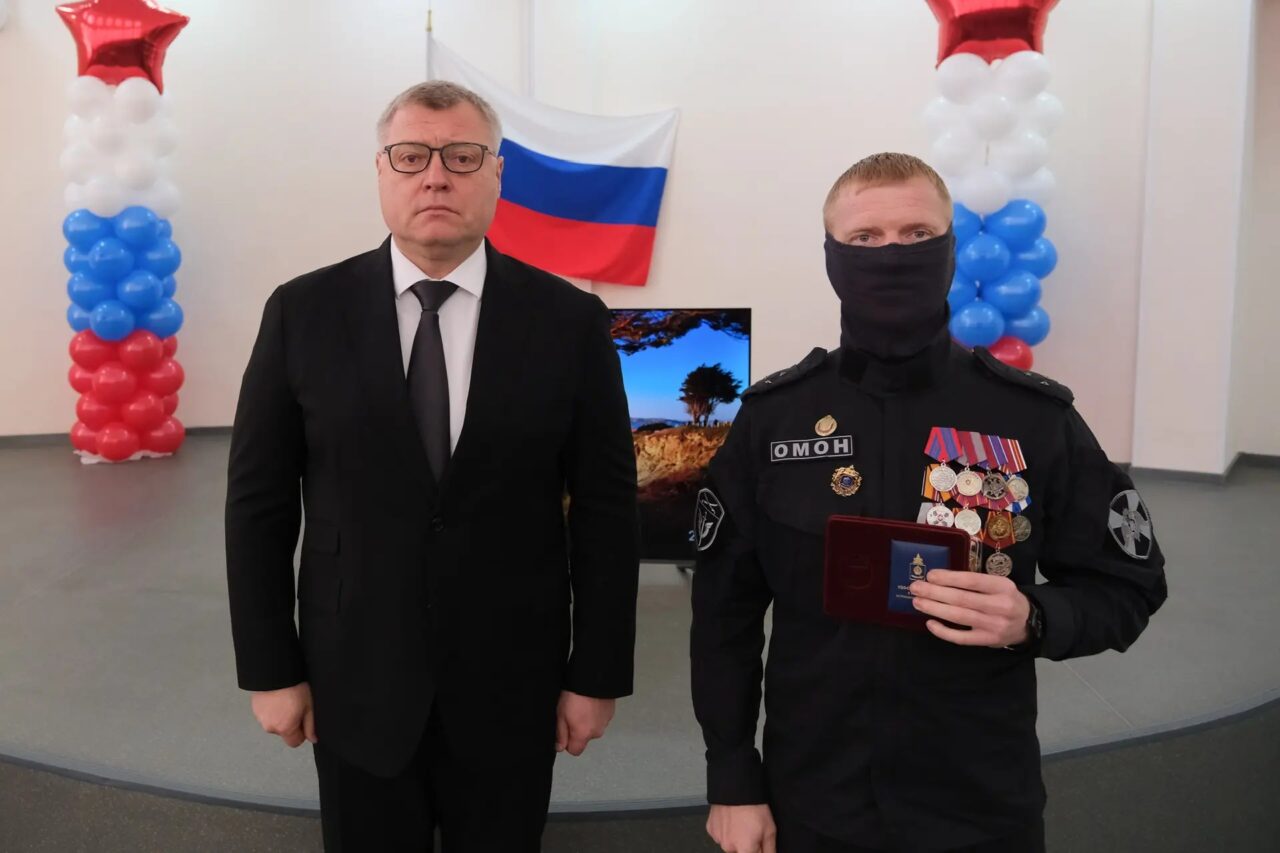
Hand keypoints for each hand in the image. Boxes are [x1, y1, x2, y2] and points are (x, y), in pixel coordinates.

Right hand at [251, 682, 315, 747]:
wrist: (275, 672)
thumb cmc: (294, 687)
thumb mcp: (308, 706)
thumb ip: (310, 726)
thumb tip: (312, 738)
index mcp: (285, 728)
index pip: (294, 743)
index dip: (301, 733)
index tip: (303, 722)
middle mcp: (270, 727)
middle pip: (283, 732)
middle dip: (290, 723)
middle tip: (294, 706)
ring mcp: (260, 719)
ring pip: (274, 723)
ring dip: (279, 716)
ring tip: (284, 700)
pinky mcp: (255, 710)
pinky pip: (266, 715)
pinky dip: (271, 709)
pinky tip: (276, 698)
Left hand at [555, 691, 614, 755]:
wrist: (594, 678)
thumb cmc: (575, 695)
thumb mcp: (560, 714)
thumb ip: (560, 734)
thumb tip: (560, 748)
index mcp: (583, 735)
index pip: (575, 751)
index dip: (567, 743)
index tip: (564, 730)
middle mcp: (596, 732)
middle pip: (584, 738)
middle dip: (578, 730)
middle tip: (572, 713)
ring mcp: (605, 722)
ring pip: (593, 728)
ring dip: (587, 721)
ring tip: (582, 705)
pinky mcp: (611, 713)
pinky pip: (600, 718)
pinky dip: (595, 713)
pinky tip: (590, 702)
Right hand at [706, 804, 776, 852]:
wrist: (736, 788)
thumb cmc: (754, 808)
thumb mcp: (770, 830)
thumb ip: (769, 850)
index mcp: (744, 851)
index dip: (758, 849)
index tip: (759, 843)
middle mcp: (729, 848)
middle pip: (740, 851)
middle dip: (746, 845)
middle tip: (751, 830)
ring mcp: (718, 838)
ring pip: (729, 843)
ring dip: (735, 838)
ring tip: (741, 822)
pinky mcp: (711, 829)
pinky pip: (720, 834)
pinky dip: (725, 830)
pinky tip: (731, 820)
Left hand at [911, 569, 1030, 647]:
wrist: (1027, 623)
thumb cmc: (1005, 598)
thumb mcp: (998, 584)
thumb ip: (976, 581)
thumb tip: (940, 578)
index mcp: (1002, 586)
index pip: (972, 581)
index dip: (949, 578)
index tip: (930, 575)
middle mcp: (999, 606)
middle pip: (962, 599)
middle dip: (935, 593)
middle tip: (915, 588)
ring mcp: (993, 626)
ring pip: (959, 617)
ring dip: (935, 609)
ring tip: (917, 602)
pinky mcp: (987, 641)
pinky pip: (961, 638)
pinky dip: (943, 631)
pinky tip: (930, 623)